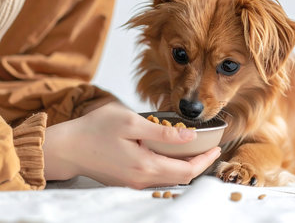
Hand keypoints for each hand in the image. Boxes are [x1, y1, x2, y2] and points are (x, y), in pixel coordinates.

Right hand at [43, 101, 220, 187]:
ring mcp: (133, 182)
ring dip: (185, 165)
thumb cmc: (95, 130)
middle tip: (210, 147)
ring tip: (195, 148)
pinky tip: (170, 151)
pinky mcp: (127, 179)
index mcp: (145, 166)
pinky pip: (156, 175)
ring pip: (169, 178)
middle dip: (199, 163)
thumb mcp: (130, 123)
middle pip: (180, 177)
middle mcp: (141, 180)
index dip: (205, 160)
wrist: (68, 148)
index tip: (217, 147)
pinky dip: (169, 165)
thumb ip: (161, 133)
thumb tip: (189, 137)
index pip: (186, 170)